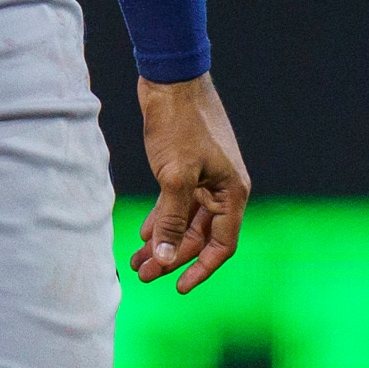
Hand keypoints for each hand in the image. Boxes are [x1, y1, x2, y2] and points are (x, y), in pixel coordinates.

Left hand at [132, 73, 249, 293]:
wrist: (171, 79)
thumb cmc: (180, 124)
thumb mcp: (175, 176)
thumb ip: (173, 220)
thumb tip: (167, 258)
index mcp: (231, 192)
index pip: (221, 244)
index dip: (201, 269)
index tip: (179, 288)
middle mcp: (222, 189)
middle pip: (199, 236)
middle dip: (172, 257)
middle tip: (143, 275)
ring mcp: (204, 178)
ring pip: (185, 221)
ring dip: (163, 241)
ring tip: (137, 263)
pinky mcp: (186, 168)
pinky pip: (176, 204)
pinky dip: (161, 219)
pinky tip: (142, 234)